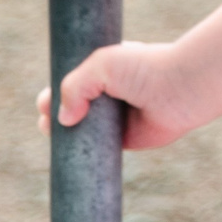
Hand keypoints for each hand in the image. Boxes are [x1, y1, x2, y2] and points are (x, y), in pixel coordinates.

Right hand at [36, 40, 209, 151]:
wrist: (178, 87)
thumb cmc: (143, 68)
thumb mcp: (101, 64)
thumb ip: (74, 86)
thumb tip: (62, 119)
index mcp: (103, 70)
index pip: (69, 82)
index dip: (52, 93)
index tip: (42, 103)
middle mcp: (108, 94)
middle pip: (72, 107)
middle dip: (54, 115)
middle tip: (45, 123)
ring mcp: (116, 117)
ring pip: (83, 130)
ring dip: (66, 136)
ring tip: (52, 137)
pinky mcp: (127, 139)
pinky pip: (101, 148)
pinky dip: (86, 153)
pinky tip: (70, 156)